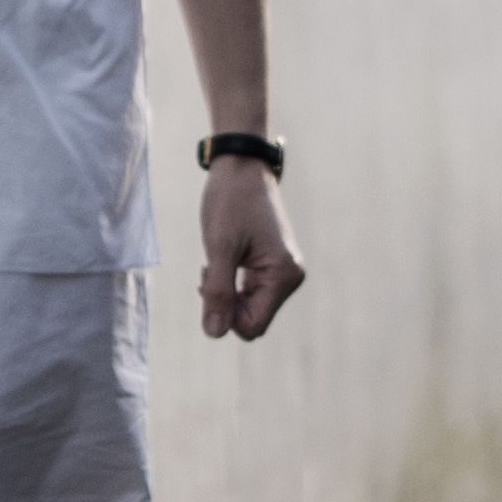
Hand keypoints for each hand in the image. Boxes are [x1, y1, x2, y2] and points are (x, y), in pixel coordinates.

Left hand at [198, 160, 303, 340]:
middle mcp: (291, 277)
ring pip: (249, 308)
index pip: (252, 326)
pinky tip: (222, 263)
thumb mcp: (219, 248)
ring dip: (226, 293)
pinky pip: (252, 294)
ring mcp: (285, 272)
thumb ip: (218, 293)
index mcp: (283, 275)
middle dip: (225, 303)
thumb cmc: (230, 202)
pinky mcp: (274, 266)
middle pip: (251, 320)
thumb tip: (214, 333)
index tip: (209, 283)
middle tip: (210, 270)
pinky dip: (232, 285)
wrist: (241, 167)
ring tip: (216, 262)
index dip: (225, 315)